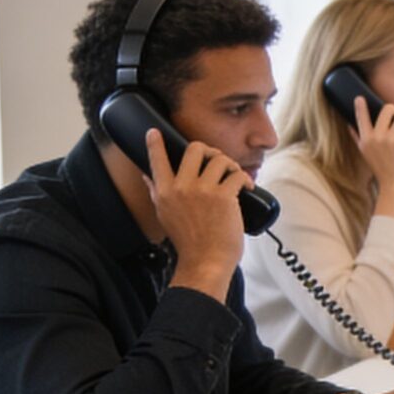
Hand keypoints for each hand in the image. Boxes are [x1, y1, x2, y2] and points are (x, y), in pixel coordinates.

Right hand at [147, 129, 247, 296]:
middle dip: (210, 151)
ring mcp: (203, 191)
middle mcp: (181, 187)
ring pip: (219, 159)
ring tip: (234, 176)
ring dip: (231, 164)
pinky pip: (237, 175)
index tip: (154, 132)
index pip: (156, 160)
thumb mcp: (164, 215)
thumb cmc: (188, 241)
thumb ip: (155, 192)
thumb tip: (146, 175)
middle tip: (217, 161)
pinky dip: (245, 178)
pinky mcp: (223, 197)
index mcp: (164, 192)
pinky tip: (248, 186)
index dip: (154, 144)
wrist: (205, 261)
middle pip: (195, 149)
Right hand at [350, 97, 393, 206]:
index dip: (360, 106)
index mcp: (366, 140)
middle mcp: (377, 138)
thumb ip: (358, 139)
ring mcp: (391, 140)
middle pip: (387, 109)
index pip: (360, 118)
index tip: (360, 98)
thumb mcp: (366, 154)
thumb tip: (349, 125)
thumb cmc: (383, 171)